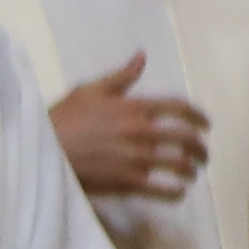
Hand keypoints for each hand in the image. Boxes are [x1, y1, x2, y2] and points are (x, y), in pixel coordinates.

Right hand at [47, 53, 210, 206]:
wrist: (42, 150)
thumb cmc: (63, 118)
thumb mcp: (89, 90)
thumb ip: (121, 76)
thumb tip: (142, 56)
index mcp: (134, 107)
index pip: (179, 108)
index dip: (198, 116)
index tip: (206, 125)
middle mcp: (140, 132)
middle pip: (186, 138)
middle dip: (200, 147)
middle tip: (202, 153)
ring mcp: (136, 158)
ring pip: (179, 164)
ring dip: (192, 169)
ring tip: (192, 172)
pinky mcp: (127, 181)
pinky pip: (162, 189)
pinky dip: (176, 192)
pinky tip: (179, 192)